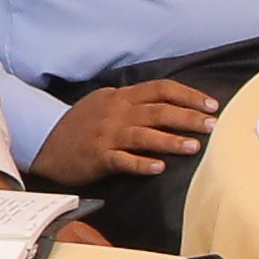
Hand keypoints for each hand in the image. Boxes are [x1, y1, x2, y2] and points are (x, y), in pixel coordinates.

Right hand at [28, 78, 218, 185]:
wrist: (46, 142)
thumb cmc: (82, 123)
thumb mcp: (106, 102)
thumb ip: (134, 101)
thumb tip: (169, 102)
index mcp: (122, 97)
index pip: (162, 89)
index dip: (189, 95)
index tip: (212, 105)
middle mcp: (117, 112)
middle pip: (159, 111)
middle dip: (188, 117)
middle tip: (213, 125)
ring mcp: (107, 135)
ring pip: (144, 135)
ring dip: (171, 140)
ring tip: (194, 147)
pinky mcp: (98, 157)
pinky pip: (122, 160)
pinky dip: (142, 163)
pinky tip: (160, 168)